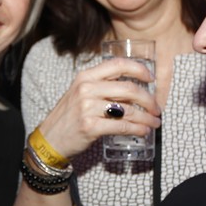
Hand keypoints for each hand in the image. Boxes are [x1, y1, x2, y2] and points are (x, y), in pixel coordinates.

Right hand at [34, 58, 160, 159]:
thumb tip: (133, 89)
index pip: (118, 65)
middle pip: (129, 88)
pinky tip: (143, 131)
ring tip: (154, 123)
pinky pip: (122, 126)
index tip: (151, 79)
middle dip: (149, 100)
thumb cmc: (68, 117)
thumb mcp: (79, 93)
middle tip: (156, 108)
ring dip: (146, 118)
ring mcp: (88, 108)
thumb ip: (101, 87)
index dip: (139, 70)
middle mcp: (87, 89)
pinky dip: (137, 129)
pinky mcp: (91, 126)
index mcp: (86, 76)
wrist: (49, 140)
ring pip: (129, 110)